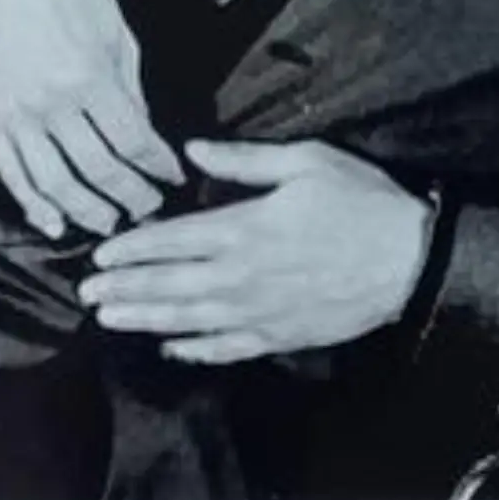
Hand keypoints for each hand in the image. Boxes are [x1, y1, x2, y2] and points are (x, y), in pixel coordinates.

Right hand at [0, 0, 182, 238]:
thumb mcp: (120, 41)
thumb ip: (132, 97)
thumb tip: (146, 145)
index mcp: (90, 77)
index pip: (133, 142)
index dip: (158, 168)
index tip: (174, 179)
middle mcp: (51, 101)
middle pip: (98, 170)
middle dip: (130, 198)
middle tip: (149, 210)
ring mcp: (18, 113)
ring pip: (54, 184)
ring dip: (86, 211)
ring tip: (111, 222)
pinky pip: (13, 174)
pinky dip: (33, 206)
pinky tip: (54, 224)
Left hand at [81, 140, 432, 364]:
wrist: (411, 261)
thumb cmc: (361, 202)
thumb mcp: (306, 162)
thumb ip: (244, 161)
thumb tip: (192, 150)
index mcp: (244, 228)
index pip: (173, 240)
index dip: (133, 249)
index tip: (100, 255)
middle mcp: (241, 276)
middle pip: (169, 285)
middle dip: (125, 290)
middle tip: (87, 296)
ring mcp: (259, 312)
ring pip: (188, 319)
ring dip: (145, 320)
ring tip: (110, 321)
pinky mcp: (280, 336)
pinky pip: (227, 347)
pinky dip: (194, 349)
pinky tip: (170, 348)